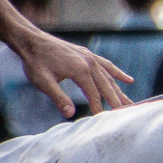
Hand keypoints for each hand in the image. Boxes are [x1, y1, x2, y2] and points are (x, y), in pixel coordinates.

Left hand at [4, 21, 132, 115]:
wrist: (31, 40)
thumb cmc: (35, 62)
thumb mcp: (43, 82)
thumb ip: (58, 98)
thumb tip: (70, 114)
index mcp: (80, 70)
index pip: (94, 94)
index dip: (98, 108)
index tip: (102, 121)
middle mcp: (89, 62)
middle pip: (107, 86)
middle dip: (117, 101)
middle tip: (126, 115)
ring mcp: (90, 57)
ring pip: (109, 77)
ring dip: (120, 91)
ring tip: (130, 103)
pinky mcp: (87, 54)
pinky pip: (107, 66)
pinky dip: (117, 73)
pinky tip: (128, 80)